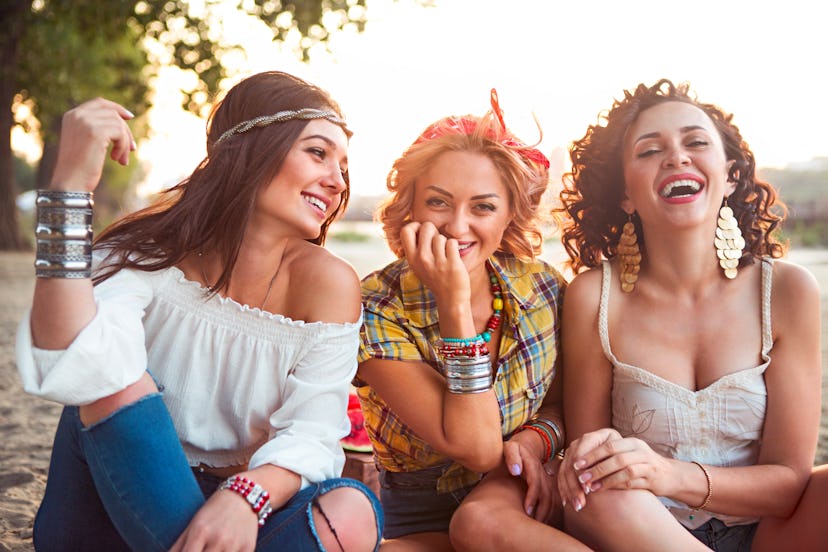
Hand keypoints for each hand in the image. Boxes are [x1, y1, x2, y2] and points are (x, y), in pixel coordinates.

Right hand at [51, 97, 135, 191]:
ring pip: (119, 124)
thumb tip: (124, 120)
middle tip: (132, 150)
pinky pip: (120, 133)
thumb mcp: (86, 142)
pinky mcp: (95, 132)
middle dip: (125, 131)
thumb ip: (97, 128)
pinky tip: (116, 159)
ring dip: (125, 143)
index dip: (117, 108)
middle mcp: (77, 115)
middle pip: (113, 113)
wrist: (70, 182)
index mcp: (72, 115)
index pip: (99, 103)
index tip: (130, 117)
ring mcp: (85, 122)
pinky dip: (123, 147)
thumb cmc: (79, 167)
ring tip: (121, 159)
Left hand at [169, 489, 258, 551]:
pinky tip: (226, 549)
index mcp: (200, 531)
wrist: (244, 496)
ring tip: (212, 549)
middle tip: (201, 549)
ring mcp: (234, 545)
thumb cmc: (214, 511)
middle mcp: (218, 539)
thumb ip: (177, 547)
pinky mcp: (248, 548)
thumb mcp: (193, 525)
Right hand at [400, 221, 470, 305]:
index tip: (422, 232)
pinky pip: (452, 242)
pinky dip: (454, 247)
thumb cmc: (435, 278)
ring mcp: (437, 262)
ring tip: (445, 254)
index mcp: (411, 259)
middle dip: (434, 230)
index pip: (405, 230)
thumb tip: (418, 225)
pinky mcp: (452, 264)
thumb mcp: (418, 265)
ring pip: (441, 236)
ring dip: (445, 242)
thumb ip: (415, 248)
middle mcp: (422, 259)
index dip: (415, 226)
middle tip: (436, 242)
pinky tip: (452, 257)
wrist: (450, 299)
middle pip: (426, 226)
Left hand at [504, 433, 561, 523]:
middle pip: (546, 493)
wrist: (524, 445)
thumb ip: (511, 457)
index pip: (535, 482)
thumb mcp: (509, 447)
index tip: (527, 510)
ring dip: (546, 512)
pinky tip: (543, 520)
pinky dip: (548, 510)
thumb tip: (516, 471)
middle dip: (542, 510)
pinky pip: (551, 498)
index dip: (532, 497)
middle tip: (534, 523)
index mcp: (532, 464)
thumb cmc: (511, 449)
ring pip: (551, 497)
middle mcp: (542, 472)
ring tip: (539, 526)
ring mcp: (545, 478)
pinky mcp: (546, 483)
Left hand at [558, 428, 673, 511]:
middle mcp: (640, 450)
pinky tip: (602, 490)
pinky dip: (615, 486)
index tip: (576, 463)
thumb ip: (609, 455)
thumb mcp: (627, 455)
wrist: (670, 476)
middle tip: (579, 476)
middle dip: (595, 466)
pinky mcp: (652, 478)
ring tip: (588, 486)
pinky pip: (631, 481)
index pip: (608, 445)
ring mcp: (648, 463)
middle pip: (615, 455)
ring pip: (623, 468)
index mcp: (631, 442)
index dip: (591, 454)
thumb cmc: (641, 466)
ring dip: (604, 477)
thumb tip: (580, 459)